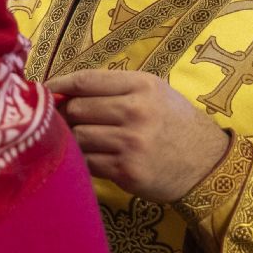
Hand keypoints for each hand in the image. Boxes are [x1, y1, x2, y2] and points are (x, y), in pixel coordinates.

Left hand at [47, 69, 230, 202]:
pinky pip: (87, 162)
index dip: (59, 85)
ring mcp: (132, 143)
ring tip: (83, 141)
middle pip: (76, 109)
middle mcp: (136, 111)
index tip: (44, 90)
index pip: (85, 81)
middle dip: (65, 115)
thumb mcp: (153, 93)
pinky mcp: (127, 171)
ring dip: (73, 140)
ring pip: (78, 136)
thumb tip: (61, 92)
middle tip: (66, 121)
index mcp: (142, 86)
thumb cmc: (174, 124)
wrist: (209, 164)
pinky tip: (93, 158)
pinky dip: (83, 161)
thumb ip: (112, 89)